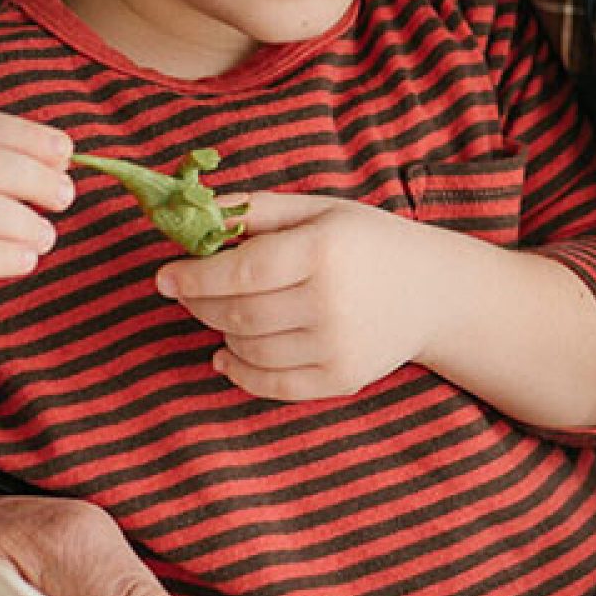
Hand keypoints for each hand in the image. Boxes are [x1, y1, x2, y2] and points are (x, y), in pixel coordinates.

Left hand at [156, 191, 446, 399]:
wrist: (433, 291)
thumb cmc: (367, 241)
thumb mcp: (319, 210)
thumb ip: (257, 210)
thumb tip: (196, 215)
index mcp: (323, 250)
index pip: (239, 270)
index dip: (193, 276)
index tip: (162, 276)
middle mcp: (330, 302)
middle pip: (237, 313)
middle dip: (199, 303)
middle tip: (187, 292)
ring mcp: (337, 345)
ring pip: (248, 349)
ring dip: (221, 332)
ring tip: (222, 314)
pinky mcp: (342, 379)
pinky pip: (272, 385)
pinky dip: (238, 372)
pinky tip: (226, 355)